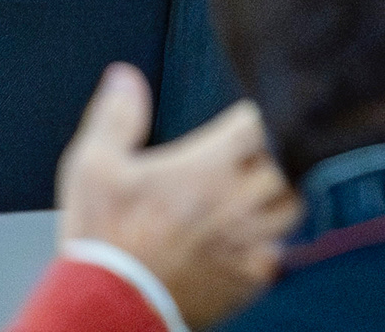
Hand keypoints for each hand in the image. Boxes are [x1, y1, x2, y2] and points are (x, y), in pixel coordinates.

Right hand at [52, 65, 295, 330]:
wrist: (106, 309)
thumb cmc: (101, 239)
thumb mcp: (93, 169)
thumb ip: (116, 117)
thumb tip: (125, 76)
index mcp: (208, 167)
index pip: (257, 123)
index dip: (246, 122)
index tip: (234, 128)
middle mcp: (239, 200)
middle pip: (283, 162)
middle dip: (266, 159)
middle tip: (241, 166)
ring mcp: (249, 240)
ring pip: (291, 207)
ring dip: (276, 199)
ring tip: (251, 200)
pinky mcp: (250, 278)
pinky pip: (280, 253)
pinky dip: (269, 245)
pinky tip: (247, 242)